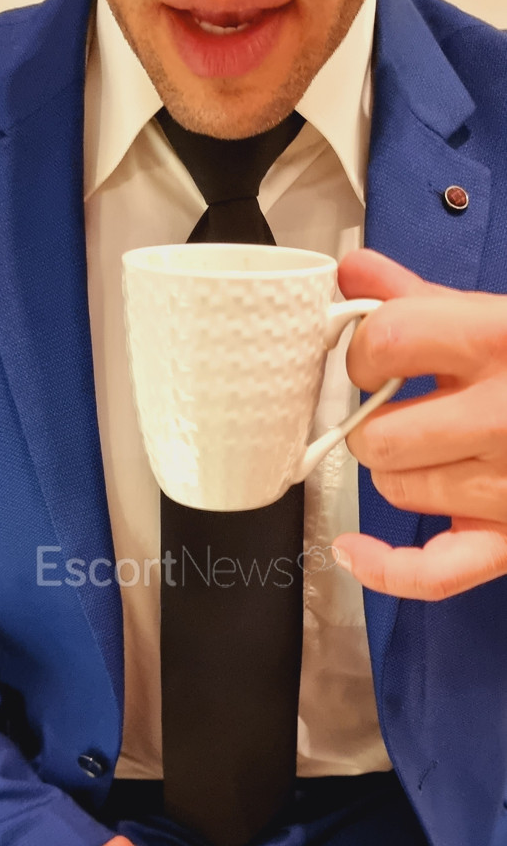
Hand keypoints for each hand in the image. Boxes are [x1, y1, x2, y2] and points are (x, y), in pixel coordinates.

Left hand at [333, 248, 506, 599]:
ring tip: (435, 449)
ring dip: (400, 471)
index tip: (373, 360)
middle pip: (379, 435)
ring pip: (396, 489)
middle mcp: (505, 416)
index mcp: (500, 344)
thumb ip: (422, 299)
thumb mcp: (499, 319)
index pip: (387, 343)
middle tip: (400, 410)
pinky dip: (385, 567)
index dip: (364, 352)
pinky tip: (353, 549)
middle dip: (375, 421)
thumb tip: (353, 274)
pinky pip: (431, 572)